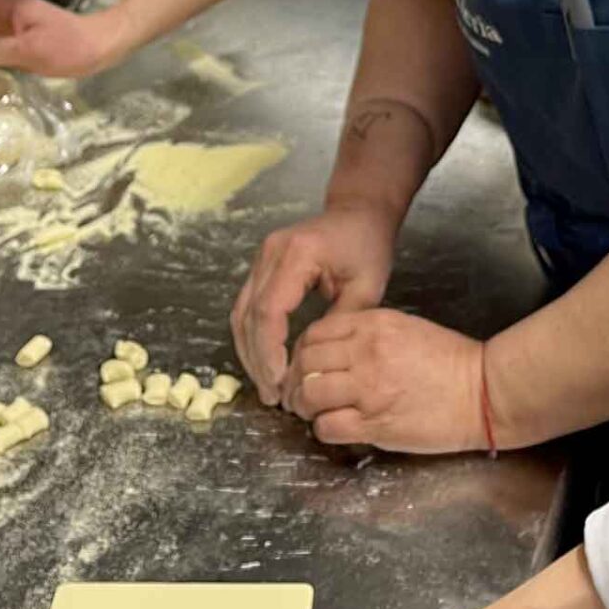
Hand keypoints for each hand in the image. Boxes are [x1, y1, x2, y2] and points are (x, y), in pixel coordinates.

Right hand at [231, 202, 398, 404]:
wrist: (359, 212)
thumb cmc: (367, 246)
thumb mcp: (366, 287)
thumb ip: (340, 323)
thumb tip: (312, 364)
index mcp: (297, 255)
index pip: (269, 311)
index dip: (269, 352)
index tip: (280, 383)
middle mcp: (270, 253)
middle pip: (248, 315)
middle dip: (257, 360)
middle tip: (272, 396)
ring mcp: (261, 258)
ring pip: (241, 313)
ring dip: (250, 352)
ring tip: (267, 387)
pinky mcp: (261, 266)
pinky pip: (247, 306)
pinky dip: (252, 337)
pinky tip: (265, 362)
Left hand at [282, 308, 485, 453]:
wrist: (482, 392)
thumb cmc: (448, 360)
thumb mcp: (404, 328)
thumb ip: (365, 333)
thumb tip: (329, 351)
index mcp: (373, 325)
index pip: (314, 334)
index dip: (300, 352)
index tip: (303, 366)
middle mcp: (366, 353)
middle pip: (305, 363)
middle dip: (294, 380)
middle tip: (298, 393)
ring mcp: (370, 390)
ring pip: (310, 394)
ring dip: (304, 406)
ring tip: (312, 412)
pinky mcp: (376, 423)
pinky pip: (328, 427)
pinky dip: (323, 429)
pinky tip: (333, 427)